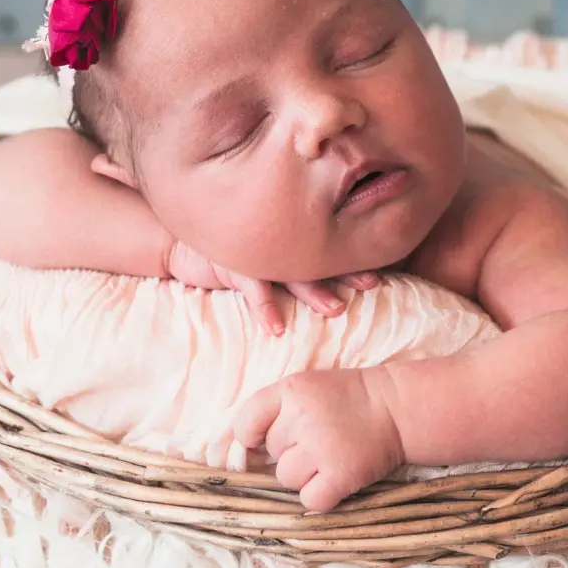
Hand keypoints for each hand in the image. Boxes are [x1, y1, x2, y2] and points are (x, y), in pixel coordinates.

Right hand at [164, 240, 378, 334]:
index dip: (355, 257)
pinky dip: (265, 307)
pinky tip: (277, 328)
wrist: (184, 242)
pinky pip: (252, 287)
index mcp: (290, 239)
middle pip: (319, 257)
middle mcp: (278, 243)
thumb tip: (333, 281)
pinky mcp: (232, 263)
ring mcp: (256, 252)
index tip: (383, 269)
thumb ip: (294, 258)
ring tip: (336, 309)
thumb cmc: (232, 250)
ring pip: (292, 272)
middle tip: (373, 283)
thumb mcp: (265, 253)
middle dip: (347, 271)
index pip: (329, 246)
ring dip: (315, 291)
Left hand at [233, 368, 403, 511]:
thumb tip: (242, 450)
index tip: (264, 439)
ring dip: (304, 475)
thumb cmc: (348, 399)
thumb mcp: (308, 387)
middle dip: (290, 451)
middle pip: (271, 453)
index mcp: (291, 390)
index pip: (246, 422)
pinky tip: (337, 478)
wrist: (397, 408)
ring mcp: (321, 447)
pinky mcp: (340, 474)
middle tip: (319, 439)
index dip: (252, 436)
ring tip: (329, 457)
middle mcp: (302, 417)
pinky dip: (321, 496)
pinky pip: (310, 500)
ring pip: (286, 479)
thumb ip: (275, 409)